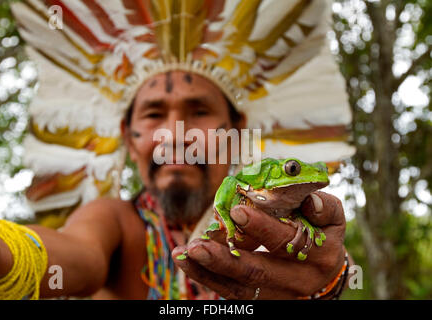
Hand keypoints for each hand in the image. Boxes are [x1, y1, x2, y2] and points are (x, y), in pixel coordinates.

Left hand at [172, 191, 346, 299]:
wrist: (323, 272)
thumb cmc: (323, 236)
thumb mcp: (333, 219)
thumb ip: (324, 207)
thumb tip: (309, 200)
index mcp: (317, 256)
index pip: (287, 242)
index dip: (263, 228)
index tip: (237, 210)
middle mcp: (298, 281)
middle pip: (258, 273)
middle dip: (225, 259)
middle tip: (197, 245)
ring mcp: (277, 295)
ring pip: (240, 288)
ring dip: (208, 271)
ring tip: (184, 254)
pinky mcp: (261, 299)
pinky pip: (232, 293)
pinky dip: (207, 278)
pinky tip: (188, 263)